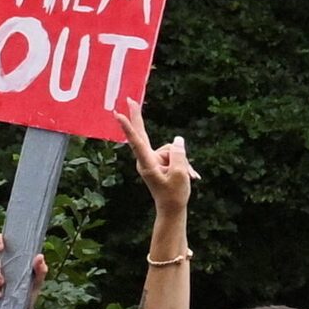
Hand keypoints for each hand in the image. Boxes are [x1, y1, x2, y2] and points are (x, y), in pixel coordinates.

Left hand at [125, 97, 194, 236]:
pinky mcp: (158, 162)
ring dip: (182, 161)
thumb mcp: (180, 173)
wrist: (172, 209)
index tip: (118, 114)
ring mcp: (152, 160)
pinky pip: (174, 155)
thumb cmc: (174, 194)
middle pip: (141, 134)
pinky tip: (191, 176)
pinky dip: (183, 165)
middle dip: (137, 117)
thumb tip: (178, 139)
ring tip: (187, 177)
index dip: (129, 127)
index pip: (136, 142)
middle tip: (130, 99)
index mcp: (147, 164)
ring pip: (170, 149)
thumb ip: (179, 154)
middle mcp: (146, 160)